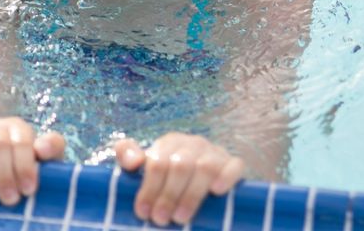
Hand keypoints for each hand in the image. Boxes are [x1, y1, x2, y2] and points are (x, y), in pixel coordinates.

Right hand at [0, 118, 65, 204]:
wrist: (6, 171)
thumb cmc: (28, 167)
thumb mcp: (47, 158)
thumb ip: (53, 148)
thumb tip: (42, 148)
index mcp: (19, 129)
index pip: (22, 142)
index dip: (24, 167)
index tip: (28, 190)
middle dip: (5, 174)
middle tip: (9, 199)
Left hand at [115, 133, 244, 226]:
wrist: (195, 179)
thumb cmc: (166, 177)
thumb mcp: (146, 165)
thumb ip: (128, 155)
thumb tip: (133, 162)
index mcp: (170, 143)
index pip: (158, 162)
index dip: (149, 189)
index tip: (143, 213)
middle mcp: (193, 144)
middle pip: (181, 166)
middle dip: (168, 196)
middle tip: (160, 220)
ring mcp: (215, 152)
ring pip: (206, 167)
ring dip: (192, 195)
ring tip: (181, 218)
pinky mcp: (232, 163)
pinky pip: (235, 166)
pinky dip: (226, 177)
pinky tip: (217, 192)